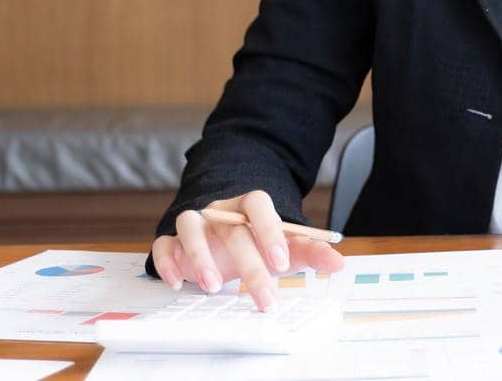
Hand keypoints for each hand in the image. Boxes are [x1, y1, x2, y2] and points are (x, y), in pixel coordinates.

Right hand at [150, 190, 345, 311]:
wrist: (223, 240)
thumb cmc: (256, 244)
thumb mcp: (284, 248)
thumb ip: (311, 252)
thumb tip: (338, 262)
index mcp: (248, 206)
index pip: (258, 203)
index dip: (269, 229)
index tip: (282, 261)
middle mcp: (220, 210)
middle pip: (232, 228)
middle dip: (249, 265)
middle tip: (264, 298)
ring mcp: (195, 223)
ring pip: (190, 225)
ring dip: (200, 256)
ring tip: (215, 287)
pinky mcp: (172, 241)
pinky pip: (163, 243)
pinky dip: (167, 261)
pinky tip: (179, 282)